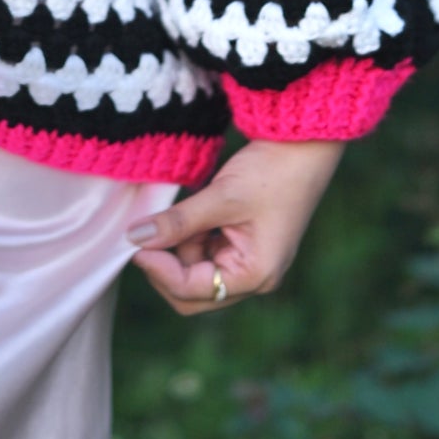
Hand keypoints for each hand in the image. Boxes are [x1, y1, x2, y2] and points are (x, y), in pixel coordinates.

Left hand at [126, 137, 345, 314]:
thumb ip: (178, 221)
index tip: (133, 243)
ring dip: (178, 247)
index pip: (193, 290)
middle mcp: (254, 278)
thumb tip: (134, 238)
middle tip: (145, 234)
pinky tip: (192, 211)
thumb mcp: (222, 197)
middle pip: (193, 293)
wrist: (304, 146)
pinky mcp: (243, 246)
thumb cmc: (273, 172)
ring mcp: (249, 263)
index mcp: (256, 275)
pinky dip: (190, 236)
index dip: (159, 270)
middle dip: (166, 268)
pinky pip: (205, 253)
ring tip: (182, 209)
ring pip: (196, 273)